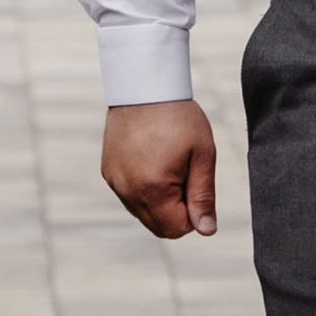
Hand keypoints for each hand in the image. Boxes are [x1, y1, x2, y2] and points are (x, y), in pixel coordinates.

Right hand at [102, 98, 218, 239]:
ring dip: (160, 199)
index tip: (195, 181)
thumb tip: (207, 230)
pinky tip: (152, 158)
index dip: (193, 212)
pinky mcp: (108, 172)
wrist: (144, 85)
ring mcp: (115, 182)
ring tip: (168, 162)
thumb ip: (203, 196)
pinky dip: (144, 187)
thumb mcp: (202, 154)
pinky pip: (130, 195)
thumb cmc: (178, 117)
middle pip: (158, 226)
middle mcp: (127, 191)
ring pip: (143, 212)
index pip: (176, 229)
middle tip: (184, 172)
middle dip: (177, 209)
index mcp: (152, 189)